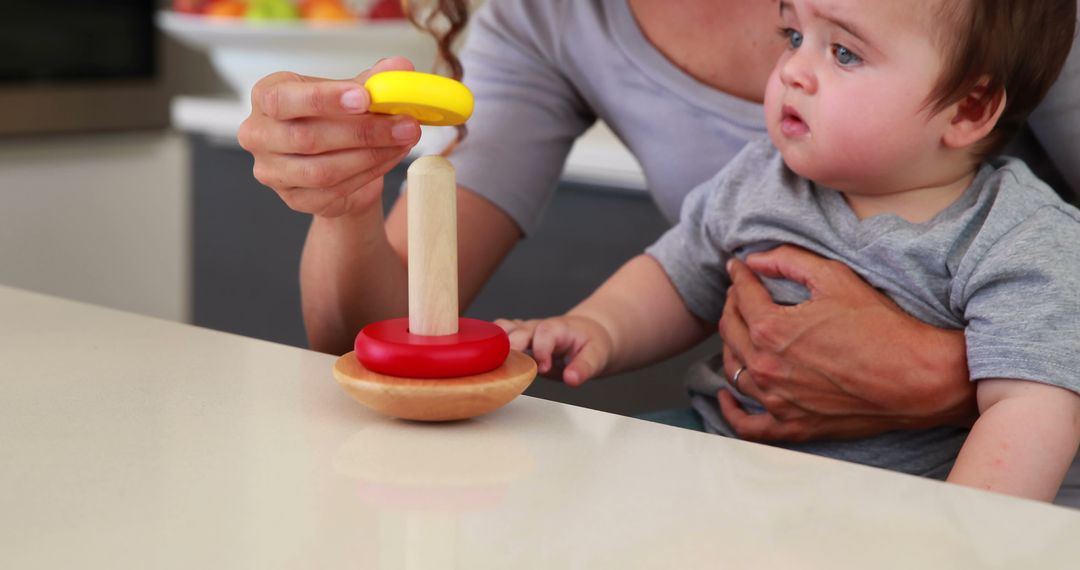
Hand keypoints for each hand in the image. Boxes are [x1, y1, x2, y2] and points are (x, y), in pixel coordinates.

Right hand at [237, 57, 422, 217]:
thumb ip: (371, 80)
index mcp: (265, 96)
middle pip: (308, 138)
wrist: (333, 160)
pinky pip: (334, 191)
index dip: (325, 99)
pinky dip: (369, 174)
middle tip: (404, 125)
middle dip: (363, 132)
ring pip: (322, 170)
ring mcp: (272, 172)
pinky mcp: (294, 199)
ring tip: (403, 141)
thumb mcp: (348, 92)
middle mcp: (259, 135)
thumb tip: (400, 67)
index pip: (283, 99)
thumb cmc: (333, 118)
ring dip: (371, 156)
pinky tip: (391, 157)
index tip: (365, 98)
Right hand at [495, 316, 612, 385]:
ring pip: (501, 329)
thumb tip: (571, 379)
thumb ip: (584, 367)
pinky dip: (491, 347)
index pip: (543, 333)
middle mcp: (536, 327)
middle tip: (509, 369)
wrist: (588, 333)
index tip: (544, 368)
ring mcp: (524, 332)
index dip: (541, 350)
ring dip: (494, 344)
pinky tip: (488, 364)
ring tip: (491, 364)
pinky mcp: (516, 341)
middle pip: (516, 331)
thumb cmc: (591, 343)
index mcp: (556, 328)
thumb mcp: (597, 355)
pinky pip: (498, 337)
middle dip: (511, 349)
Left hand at [717, 245, 976, 441]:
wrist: (916, 378)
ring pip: (733, 370)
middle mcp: (765, 367)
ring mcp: (776, 401)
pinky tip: (727, 397)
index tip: (739, 268)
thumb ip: (788, 261)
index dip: (739, 277)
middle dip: (732, 305)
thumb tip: (753, 260)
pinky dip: (731, 411)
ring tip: (739, 330)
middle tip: (740, 293)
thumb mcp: (835, 278)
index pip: (741, 296)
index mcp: (771, 330)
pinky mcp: (791, 426)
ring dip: (730, 345)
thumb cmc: (881, 327)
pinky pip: (746, 425)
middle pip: (730, 331)